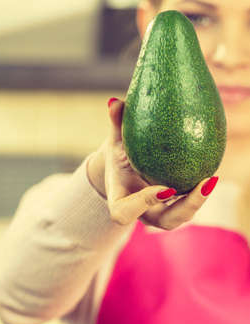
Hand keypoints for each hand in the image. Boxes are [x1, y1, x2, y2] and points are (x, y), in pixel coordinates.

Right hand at [87, 98, 216, 227]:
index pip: (125, 212)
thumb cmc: (118, 155)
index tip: (164, 189)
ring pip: (180, 218)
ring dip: (197, 202)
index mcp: (120, 201)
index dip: (143, 203)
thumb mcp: (114, 140)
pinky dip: (199, 194)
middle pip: (164, 222)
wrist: (123, 171)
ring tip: (210, 179)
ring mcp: (158, 214)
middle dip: (186, 207)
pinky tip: (210, 174)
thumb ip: (115, 123)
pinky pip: (187, 206)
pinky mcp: (171, 209)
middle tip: (203, 184)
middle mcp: (141, 213)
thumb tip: (114, 101)